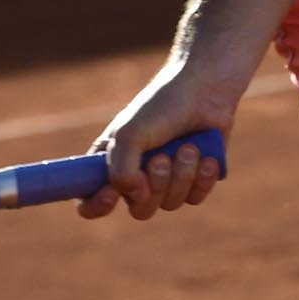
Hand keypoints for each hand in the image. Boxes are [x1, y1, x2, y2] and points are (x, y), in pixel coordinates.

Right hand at [81, 61, 238, 222]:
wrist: (205, 90)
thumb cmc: (161, 106)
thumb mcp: (131, 133)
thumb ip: (122, 169)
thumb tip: (134, 195)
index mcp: (111, 165)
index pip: (90, 202)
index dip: (98, 205)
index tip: (112, 193)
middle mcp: (137, 178)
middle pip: (140, 209)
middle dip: (154, 185)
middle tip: (162, 157)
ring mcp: (167, 181)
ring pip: (170, 203)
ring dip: (181, 174)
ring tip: (189, 146)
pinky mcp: (195, 180)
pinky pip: (195, 198)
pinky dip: (202, 178)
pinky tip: (207, 156)